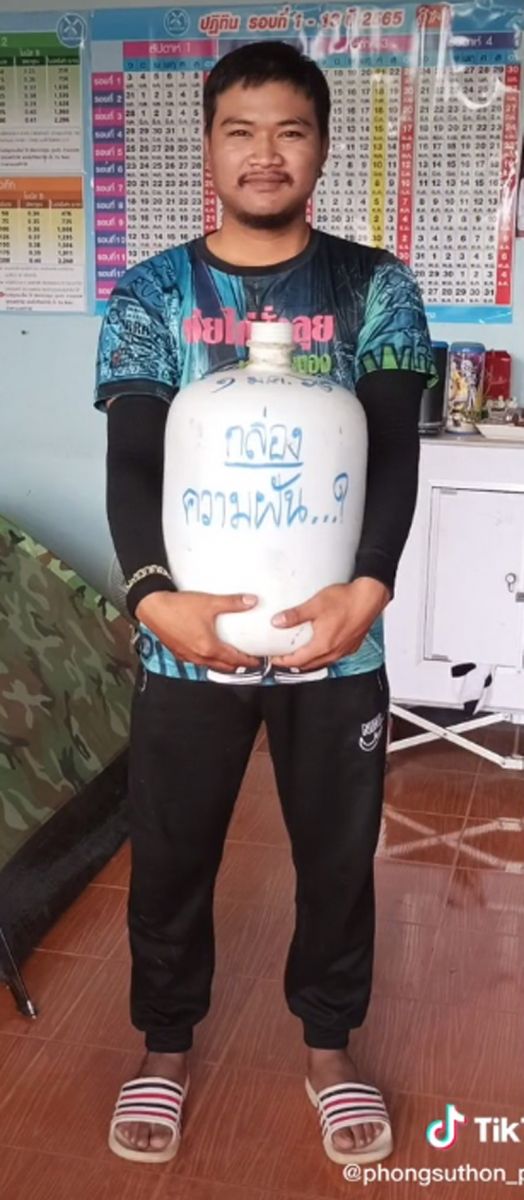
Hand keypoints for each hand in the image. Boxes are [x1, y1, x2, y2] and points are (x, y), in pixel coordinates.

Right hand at [135, 590, 260, 673]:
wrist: (152, 607)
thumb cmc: (178, 607)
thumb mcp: (209, 603)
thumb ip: (233, 603)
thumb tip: (252, 601)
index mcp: (209, 647)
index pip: (235, 659)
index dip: (248, 661)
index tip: (258, 662)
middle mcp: (198, 656)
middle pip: (224, 667)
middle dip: (238, 666)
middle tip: (248, 661)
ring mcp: (187, 656)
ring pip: (210, 665)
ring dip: (222, 664)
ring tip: (231, 658)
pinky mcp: (178, 652)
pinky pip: (197, 661)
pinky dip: (208, 660)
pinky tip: (209, 651)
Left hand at [269, 577, 390, 670]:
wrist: (370, 597)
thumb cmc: (348, 601)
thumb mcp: (315, 605)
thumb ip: (295, 615)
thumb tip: (278, 621)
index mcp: (323, 645)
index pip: (297, 661)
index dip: (283, 661)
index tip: (274, 659)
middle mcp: (334, 651)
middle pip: (309, 665)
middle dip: (294, 663)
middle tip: (284, 658)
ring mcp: (344, 650)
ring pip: (322, 662)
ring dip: (309, 660)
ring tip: (300, 653)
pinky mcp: (352, 645)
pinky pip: (334, 656)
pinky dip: (323, 655)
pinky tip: (321, 646)